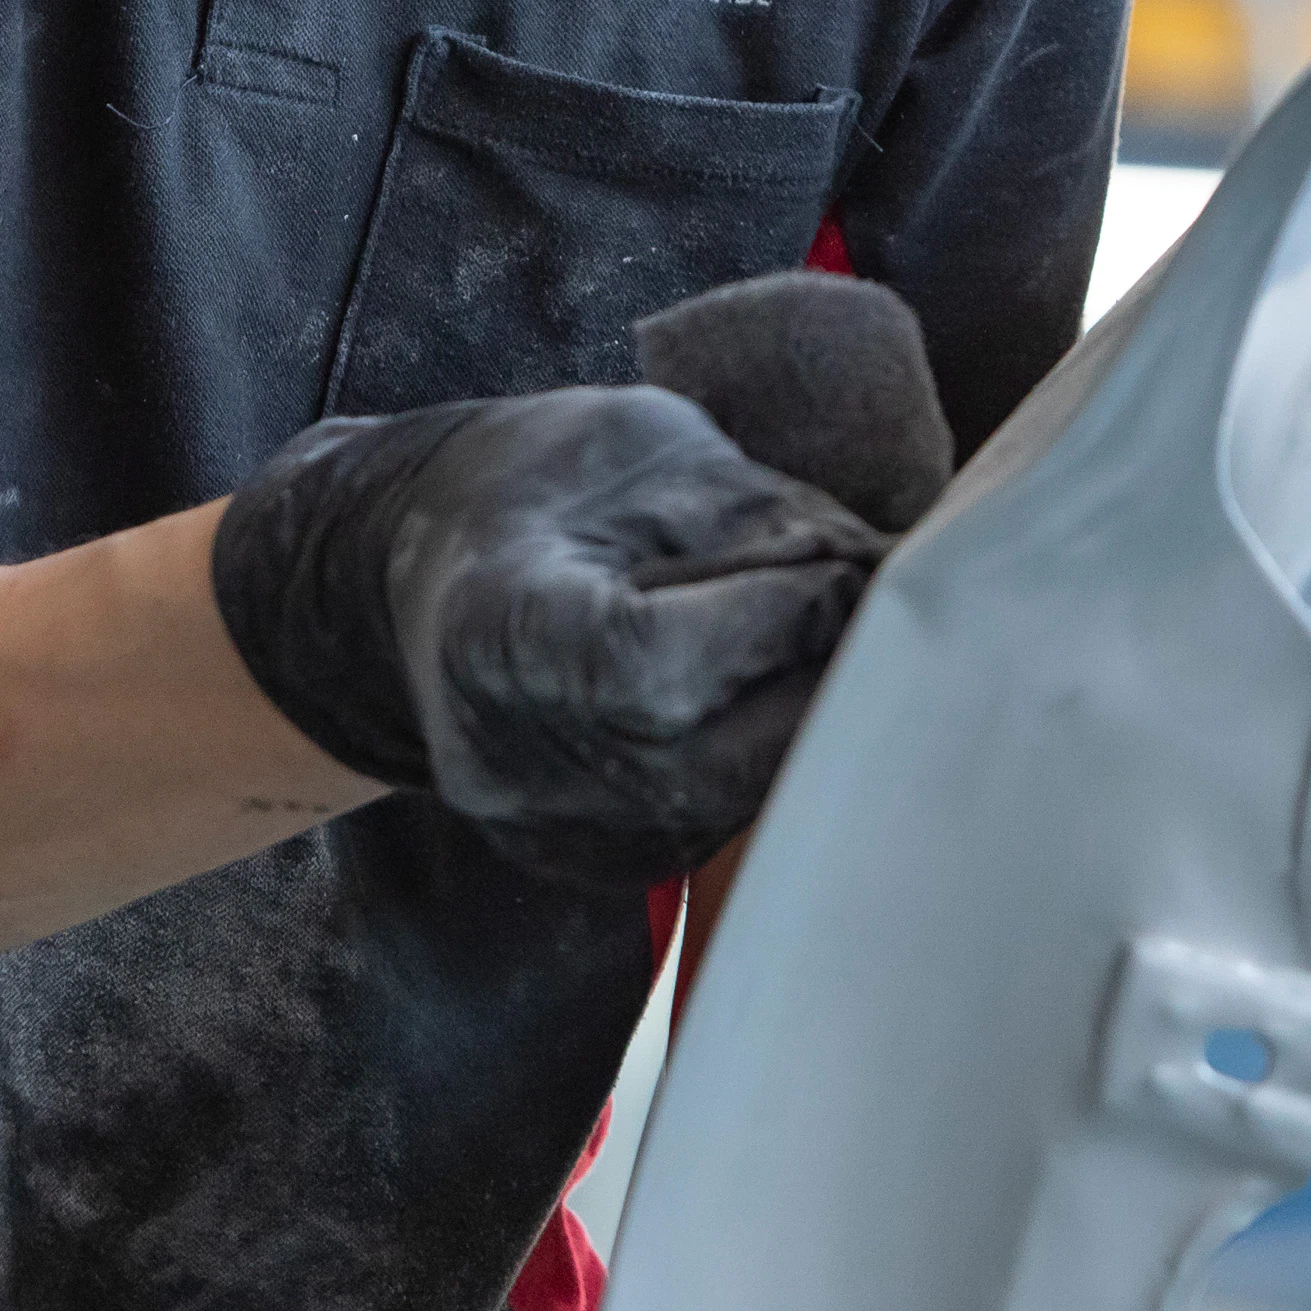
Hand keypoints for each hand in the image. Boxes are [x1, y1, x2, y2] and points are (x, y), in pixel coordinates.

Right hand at [209, 386, 884, 886]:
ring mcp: (550, 832)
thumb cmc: (541, 485)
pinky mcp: (598, 865)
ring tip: (832, 637)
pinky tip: (783, 688)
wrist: (428, 566)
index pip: (648, 663)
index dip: (769, 620)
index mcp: (495, 628)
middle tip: (882, 607)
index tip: (843, 565)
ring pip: (734, 802)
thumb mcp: (643, 445)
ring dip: (812, 723)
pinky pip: (719, 822)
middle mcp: (507, 760)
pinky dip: (772, 756)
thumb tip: (880, 576)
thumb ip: (758, 516)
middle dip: (823, 680)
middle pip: (711, 756)